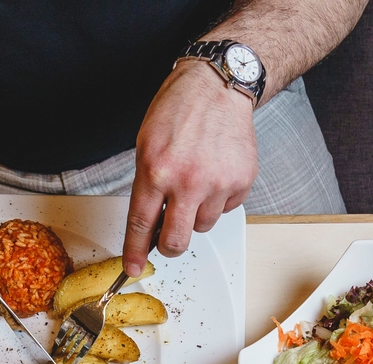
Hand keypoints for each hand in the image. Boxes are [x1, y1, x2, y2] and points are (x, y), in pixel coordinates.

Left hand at [123, 60, 259, 275]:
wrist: (217, 86)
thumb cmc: (179, 110)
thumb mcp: (146, 144)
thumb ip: (147, 185)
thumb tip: (149, 223)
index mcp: (156, 171)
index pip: (140, 224)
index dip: (134, 252)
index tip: (132, 268)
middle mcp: (187, 181)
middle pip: (176, 241)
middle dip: (169, 246)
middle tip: (168, 238)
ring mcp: (217, 183)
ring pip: (203, 225)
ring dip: (196, 213)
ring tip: (197, 182)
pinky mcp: (241, 182)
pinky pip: (226, 209)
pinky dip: (219, 198)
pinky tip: (215, 173)